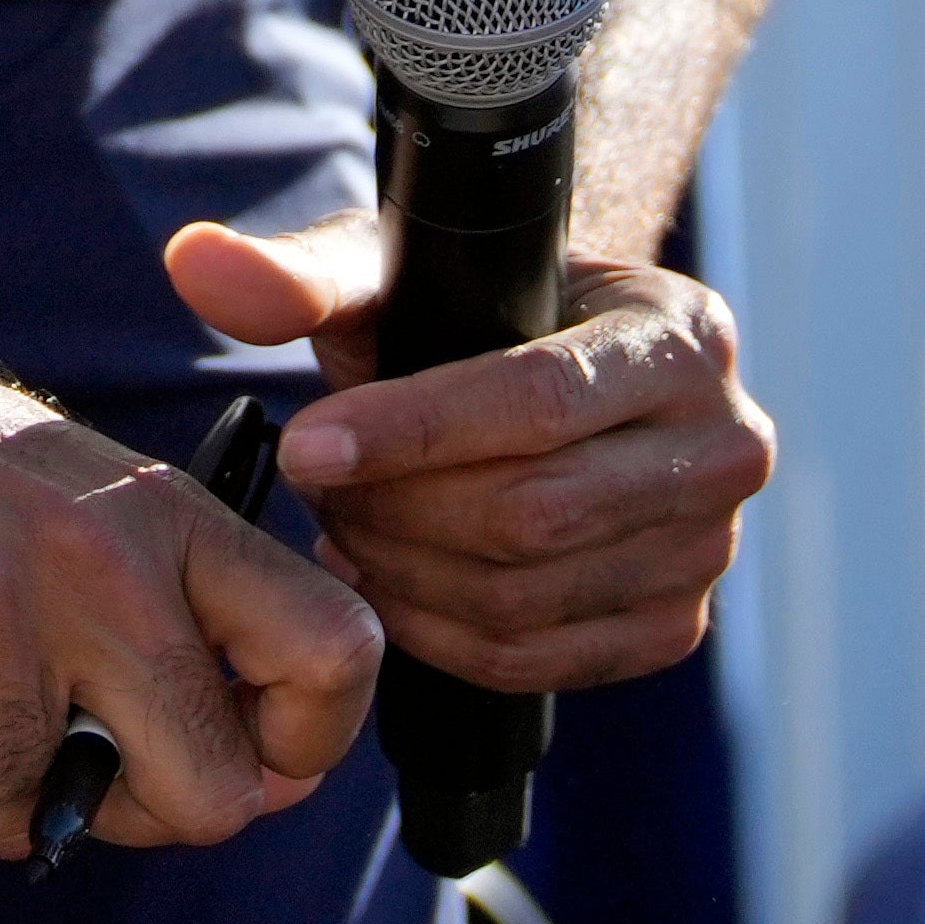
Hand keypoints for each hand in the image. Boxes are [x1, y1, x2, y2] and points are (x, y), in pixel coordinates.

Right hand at [0, 282, 376, 853]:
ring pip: (16, 812)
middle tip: (35, 758)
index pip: (335, 652)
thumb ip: (163, 619)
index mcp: (157, 509)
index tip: (233, 768)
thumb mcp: (63, 500)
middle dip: (118, 812)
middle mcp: (85, 547)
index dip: (298, 753)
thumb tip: (255, 786)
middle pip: (206, 789)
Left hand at [163, 217, 775, 693]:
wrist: (564, 368)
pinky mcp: (677, 623)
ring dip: (406, 576)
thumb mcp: (399, 272)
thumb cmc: (477, 311)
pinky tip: (392, 583)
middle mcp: (727, 442)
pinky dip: (442, 636)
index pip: (536, 401)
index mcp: (683, 335)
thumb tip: (198, 263)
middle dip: (396, 512)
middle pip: (529, 515)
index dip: (408, 434)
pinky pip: (539, 660)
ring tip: (346, 530)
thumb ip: (301, 272)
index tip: (306, 446)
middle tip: (317, 491)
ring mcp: (710, 546)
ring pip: (526, 597)